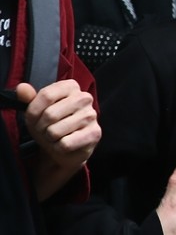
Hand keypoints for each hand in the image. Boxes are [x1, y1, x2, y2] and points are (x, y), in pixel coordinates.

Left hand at [17, 80, 100, 198]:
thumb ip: (28, 98)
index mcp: (71, 87)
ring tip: (56, 137)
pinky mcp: (94, 133)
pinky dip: (58, 148)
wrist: (65, 148)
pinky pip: (65, 144)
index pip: (46, 95)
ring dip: (50, 138)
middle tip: (46, 129)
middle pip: (50, 114)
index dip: (34, 111)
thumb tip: (21, 87)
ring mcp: (91, 115)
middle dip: (41, 127)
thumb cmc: (50, 125)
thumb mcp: (36, 111)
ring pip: (55, 131)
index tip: (35, 118)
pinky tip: (65, 144)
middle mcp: (84, 98)